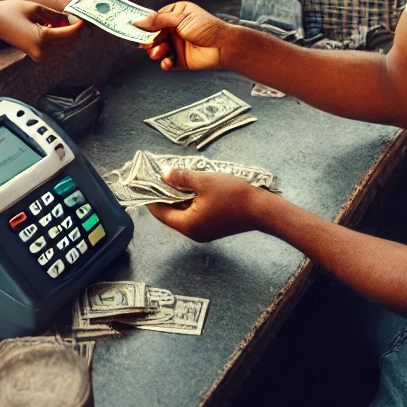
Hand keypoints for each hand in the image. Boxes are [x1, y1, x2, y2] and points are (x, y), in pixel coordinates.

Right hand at [0, 1, 81, 61]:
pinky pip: (58, 50)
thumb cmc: (11, 11)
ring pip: (66, 48)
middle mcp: (42, 52)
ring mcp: (40, 57)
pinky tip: (50, 28)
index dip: (79, 25)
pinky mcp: (38, 57)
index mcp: (42, 39)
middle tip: (70, 16)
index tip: (83, 16)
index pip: (70, 34)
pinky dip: (59, 40)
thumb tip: (71, 20)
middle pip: (71, 43)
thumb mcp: (36, 8)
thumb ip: (56, 15)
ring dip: (67, 35)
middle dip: (74, 31)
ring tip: (55, 21)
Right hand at [134, 1, 228, 70]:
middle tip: (147, 43)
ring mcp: (176, 44)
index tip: (134, 29)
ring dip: (156, 52)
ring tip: (159, 52)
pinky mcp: (180, 59)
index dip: (145, 24)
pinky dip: (165, 63)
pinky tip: (167, 62)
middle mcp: (175, 29)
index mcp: (175, 14)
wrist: (224, 47)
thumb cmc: (208, 28)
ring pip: (158, 49)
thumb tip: (138, 20)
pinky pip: (166, 61)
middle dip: (149, 40)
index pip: (154, 18)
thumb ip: (158, 20)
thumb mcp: (180, 19)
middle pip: (153, 35)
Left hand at [148, 168, 269, 241]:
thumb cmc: (233, 195)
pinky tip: (190, 186)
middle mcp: (193, 232)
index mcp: (188, 225)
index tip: (144, 182)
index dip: (151, 197)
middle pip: (171, 213)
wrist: (262, 209)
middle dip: (165, 195)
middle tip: (158, 176)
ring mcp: (203, 231)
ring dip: (178, 196)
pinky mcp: (212, 227)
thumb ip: (181, 178)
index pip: (160, 213)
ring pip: (183, 213)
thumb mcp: (204, 182)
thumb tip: (163, 174)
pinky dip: (189, 201)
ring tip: (173, 177)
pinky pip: (194, 214)